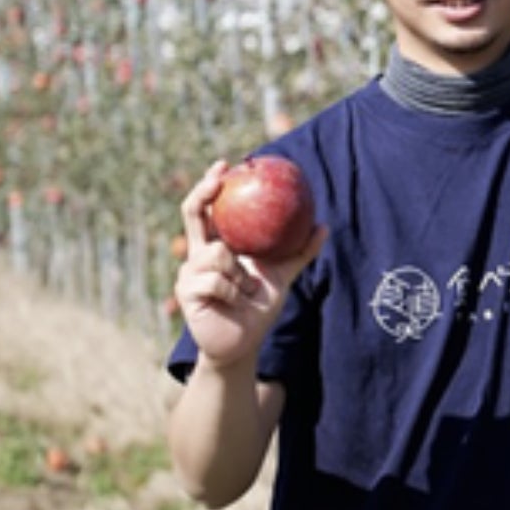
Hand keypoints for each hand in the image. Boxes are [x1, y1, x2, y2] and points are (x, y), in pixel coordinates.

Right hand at [174, 160, 326, 367]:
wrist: (244, 343)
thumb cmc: (259, 308)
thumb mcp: (282, 276)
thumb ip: (299, 252)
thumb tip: (323, 225)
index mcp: (216, 245)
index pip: (208, 208)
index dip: (212, 184)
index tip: (226, 165)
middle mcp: (198, 254)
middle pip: (193, 213)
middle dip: (203, 192)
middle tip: (219, 179)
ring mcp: (188, 272)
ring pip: (217, 251)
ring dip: (240, 271)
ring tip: (248, 289)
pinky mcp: (186, 291)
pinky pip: (218, 278)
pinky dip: (236, 290)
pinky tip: (238, 302)